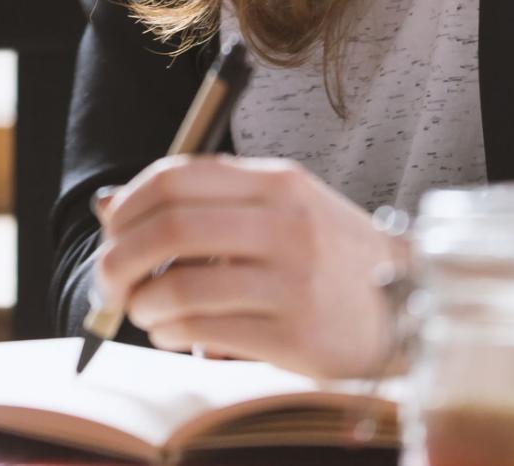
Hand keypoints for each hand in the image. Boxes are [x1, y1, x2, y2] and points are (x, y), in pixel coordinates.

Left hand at [91, 155, 404, 379]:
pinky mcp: (296, 335)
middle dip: (120, 259)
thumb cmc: (325, 254)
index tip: (111, 230)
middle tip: (107, 281)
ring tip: (145, 311)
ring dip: (144, 304)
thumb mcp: (275, 209)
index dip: (129, 205)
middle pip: (170, 230)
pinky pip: (206, 331)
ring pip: (181, 287)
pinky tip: (173, 333)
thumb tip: (107, 206)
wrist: (406, 305)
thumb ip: (200, 202)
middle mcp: (286, 225)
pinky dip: (172, 333)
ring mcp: (294, 281)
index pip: (176, 178)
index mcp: (276, 182)